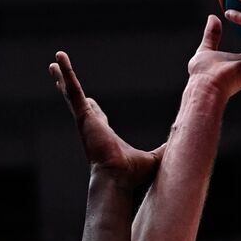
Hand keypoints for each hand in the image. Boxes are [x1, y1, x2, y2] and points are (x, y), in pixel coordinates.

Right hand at [51, 52, 161, 182]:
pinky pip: (72, 91)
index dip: (92, 108)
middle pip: (78, 103)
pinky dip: (66, 74)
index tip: (89, 102)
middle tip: (59, 76)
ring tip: (55, 61)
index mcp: (104, 136)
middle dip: (69, 89)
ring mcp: (85, 121)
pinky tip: (59, 59)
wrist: (118, 181)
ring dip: (63, 76)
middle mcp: (91, 127)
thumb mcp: (153, 159)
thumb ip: (165, 151)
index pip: (96, 117)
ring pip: (71, 93)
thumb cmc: (132, 176)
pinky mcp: (83, 117)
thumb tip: (185, 147)